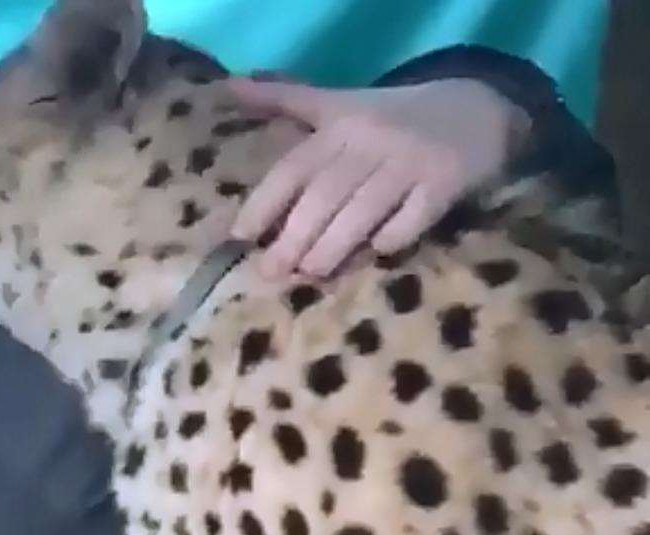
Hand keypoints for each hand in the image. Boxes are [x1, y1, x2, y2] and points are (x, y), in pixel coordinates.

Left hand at [228, 75, 531, 277]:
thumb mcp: (337, 102)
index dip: (263, 204)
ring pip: (363, 210)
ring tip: (310, 274)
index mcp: (339, 127)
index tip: (240, 238)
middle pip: (324, 195)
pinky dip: (393, 236)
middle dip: (294, 237)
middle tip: (272, 272)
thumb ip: (284, 98)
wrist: (476, 106)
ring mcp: (410, 162)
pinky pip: (414, 217)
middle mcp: (370, 142)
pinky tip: (376, 253)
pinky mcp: (446, 181)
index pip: (292, 169)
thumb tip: (231, 86)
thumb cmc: (390, 115)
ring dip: (333, 246)